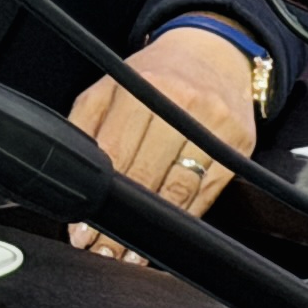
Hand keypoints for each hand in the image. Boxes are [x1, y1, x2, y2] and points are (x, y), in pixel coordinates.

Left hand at [62, 26, 259, 262]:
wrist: (216, 52)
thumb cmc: (159, 74)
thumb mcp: (111, 87)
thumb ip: (85, 126)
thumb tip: (69, 178)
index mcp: (142, 89)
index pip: (115, 155)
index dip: (98, 197)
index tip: (84, 231)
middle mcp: (180, 105)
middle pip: (145, 178)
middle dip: (120, 222)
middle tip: (103, 250)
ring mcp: (213, 126)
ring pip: (178, 191)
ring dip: (152, 230)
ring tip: (130, 255)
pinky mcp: (238, 144)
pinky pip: (207, 192)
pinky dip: (185, 217)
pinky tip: (167, 233)